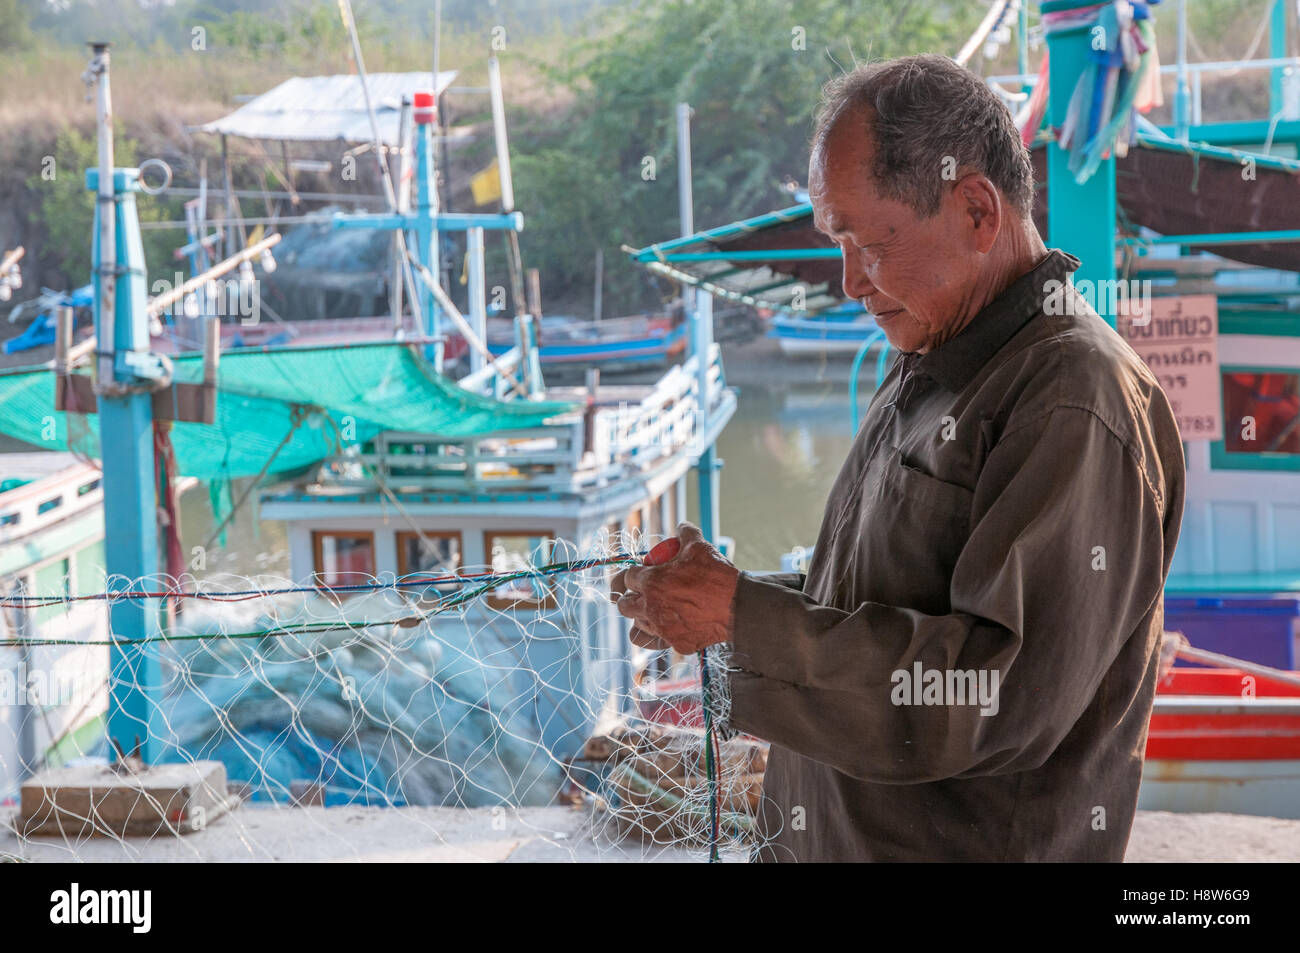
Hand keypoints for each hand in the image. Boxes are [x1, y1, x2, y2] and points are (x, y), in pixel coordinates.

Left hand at [610, 522, 739, 654]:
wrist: (737, 605)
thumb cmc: (716, 574)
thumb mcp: (699, 546)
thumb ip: (685, 534)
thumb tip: (681, 527)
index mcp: (651, 581)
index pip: (628, 577)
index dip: (633, 574)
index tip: (640, 574)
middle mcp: (651, 607)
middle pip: (624, 605)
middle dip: (628, 598)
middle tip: (639, 595)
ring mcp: (662, 629)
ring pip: (636, 629)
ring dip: (641, 619)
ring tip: (652, 613)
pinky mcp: (676, 644)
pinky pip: (658, 643)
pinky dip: (661, 636)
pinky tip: (668, 629)